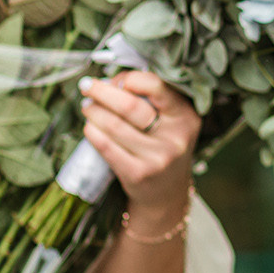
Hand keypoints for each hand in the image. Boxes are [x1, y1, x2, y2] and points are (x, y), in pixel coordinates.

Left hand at [80, 71, 199, 231]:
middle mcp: (176, 137)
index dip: (131, 78)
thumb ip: (151, 100)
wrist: (166, 194)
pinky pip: (107, 147)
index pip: (157, 87)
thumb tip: (112, 82)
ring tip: (87, 106)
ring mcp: (158, 158)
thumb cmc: (162, 148)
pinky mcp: (138, 174)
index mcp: (186, 117)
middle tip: (87, 86)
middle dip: (103, 92)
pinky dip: (93, 133)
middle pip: (131, 106)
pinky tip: (89, 127)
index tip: (117, 79)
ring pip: (115, 126)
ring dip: (94, 112)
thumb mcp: (171, 122)